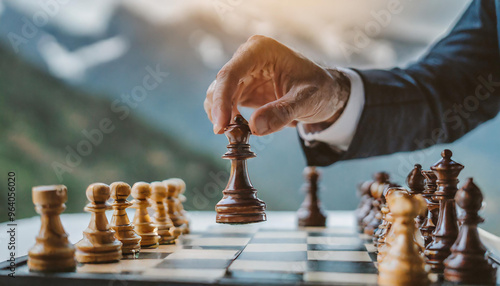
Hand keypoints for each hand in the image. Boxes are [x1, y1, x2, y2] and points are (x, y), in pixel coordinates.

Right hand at [204, 35, 350, 135]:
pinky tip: (238, 131)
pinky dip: (228, 118)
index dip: (221, 100)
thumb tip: (254, 127)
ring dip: (222, 116)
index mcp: (261, 50)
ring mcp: (244, 73)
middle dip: (220, 110)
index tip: (221, 125)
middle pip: (221, 84)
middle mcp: (248, 57)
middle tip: (227, 135)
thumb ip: (282, 113)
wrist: (326, 93)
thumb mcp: (306, 100)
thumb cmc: (320, 89)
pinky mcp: (244, 88)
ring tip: (236, 135)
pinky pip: (227, 103)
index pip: (231, 73)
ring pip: (219, 94)